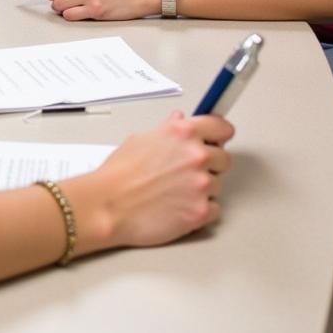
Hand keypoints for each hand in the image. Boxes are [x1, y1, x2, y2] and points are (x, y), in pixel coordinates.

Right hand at [83, 112, 232, 248]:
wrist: (108, 205)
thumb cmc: (119, 174)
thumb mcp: (140, 138)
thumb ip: (168, 130)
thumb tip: (181, 121)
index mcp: (183, 132)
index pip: (222, 127)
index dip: (218, 135)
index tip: (216, 139)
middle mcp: (197, 155)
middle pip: (224, 158)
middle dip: (209, 164)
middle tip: (186, 171)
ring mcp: (202, 184)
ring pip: (218, 184)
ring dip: (202, 188)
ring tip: (175, 190)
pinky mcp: (201, 211)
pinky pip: (215, 209)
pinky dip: (201, 209)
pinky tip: (179, 205)